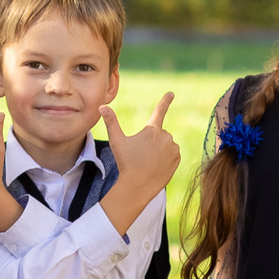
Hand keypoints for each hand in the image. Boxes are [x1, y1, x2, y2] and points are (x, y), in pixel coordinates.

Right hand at [98, 92, 179, 227]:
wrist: (138, 186)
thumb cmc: (126, 163)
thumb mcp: (117, 142)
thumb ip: (111, 122)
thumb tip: (101, 106)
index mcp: (152, 130)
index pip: (160, 111)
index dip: (165, 101)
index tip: (171, 93)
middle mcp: (166, 136)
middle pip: (158, 134)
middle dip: (151, 141)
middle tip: (140, 155)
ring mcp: (173, 148)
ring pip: (166, 144)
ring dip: (159, 150)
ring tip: (148, 162)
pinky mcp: (177, 158)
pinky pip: (172, 154)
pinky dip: (165, 158)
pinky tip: (156, 166)